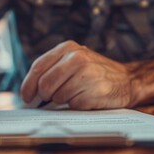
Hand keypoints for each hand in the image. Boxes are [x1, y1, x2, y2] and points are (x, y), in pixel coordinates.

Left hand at [21, 41, 135, 109]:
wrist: (127, 80)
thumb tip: (28, 92)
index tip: (26, 97)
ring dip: (63, 100)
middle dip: (44, 96)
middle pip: (45, 84)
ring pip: (57, 96)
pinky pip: (72, 105)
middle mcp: (77, 58)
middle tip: (50, 99)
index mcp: (68, 48)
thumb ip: (52, 69)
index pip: (38, 67)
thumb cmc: (94, 73)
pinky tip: (87, 98)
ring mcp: (87, 74)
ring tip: (76, 93)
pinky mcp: (94, 91)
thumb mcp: (74, 61)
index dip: (28, 85)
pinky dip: (76, 105)